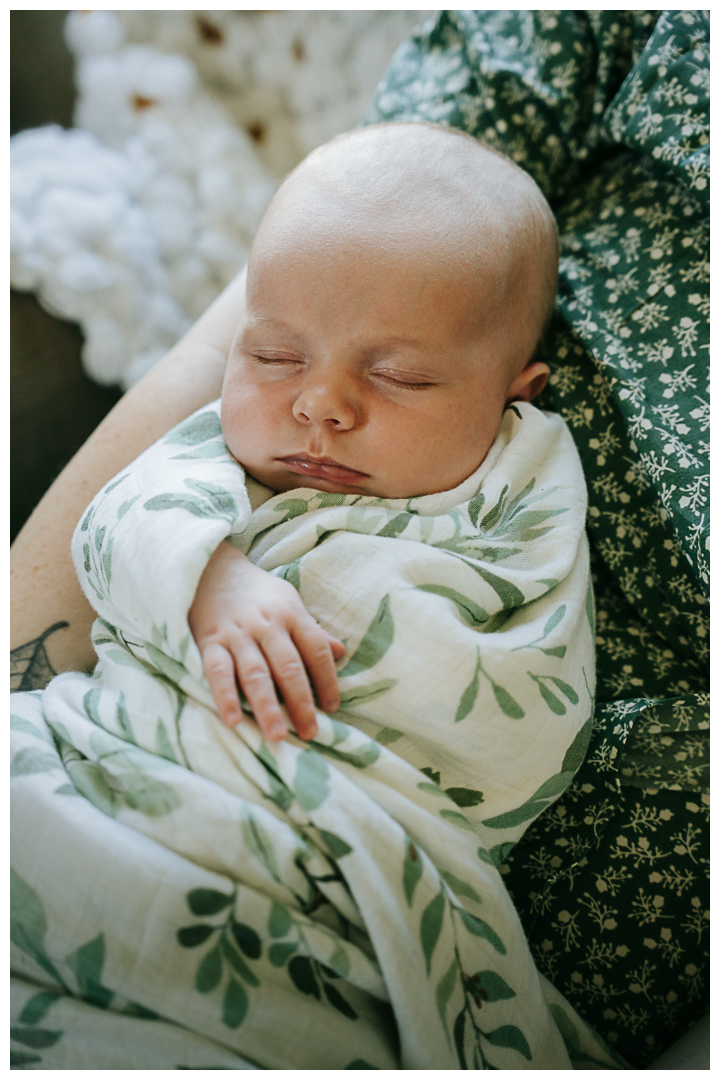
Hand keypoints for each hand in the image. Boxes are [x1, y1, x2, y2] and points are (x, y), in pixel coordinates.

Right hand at [188, 541, 344, 740]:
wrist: (210, 568)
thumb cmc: (257, 593)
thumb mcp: (289, 602)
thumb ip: (312, 630)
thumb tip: (341, 652)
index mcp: (291, 614)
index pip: (315, 649)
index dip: (327, 680)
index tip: (332, 708)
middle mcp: (267, 624)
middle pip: (289, 667)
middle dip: (301, 702)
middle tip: (310, 733)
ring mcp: (238, 633)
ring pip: (256, 674)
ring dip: (268, 707)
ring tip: (278, 736)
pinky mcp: (210, 641)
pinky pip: (218, 672)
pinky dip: (225, 696)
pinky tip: (234, 720)